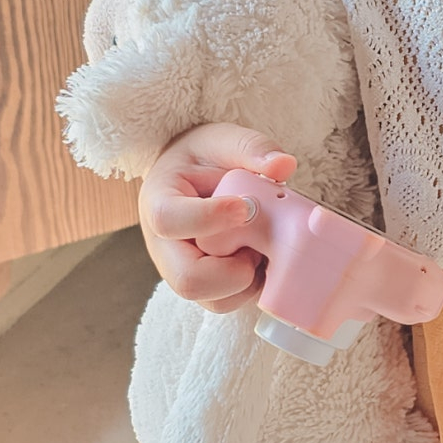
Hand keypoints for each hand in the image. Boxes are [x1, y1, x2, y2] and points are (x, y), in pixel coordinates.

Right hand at [137, 121, 296, 310]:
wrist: (194, 178)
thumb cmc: (205, 159)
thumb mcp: (222, 140)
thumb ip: (250, 147)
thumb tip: (283, 165)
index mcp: (158, 202)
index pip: (168, 220)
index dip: (207, 219)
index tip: (245, 206)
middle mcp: (164, 246)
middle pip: (187, 280)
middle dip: (233, 269)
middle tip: (256, 242)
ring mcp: (183, 272)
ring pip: (212, 300)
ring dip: (248, 280)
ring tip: (260, 247)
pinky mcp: (206, 288)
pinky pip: (229, 303)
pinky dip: (254, 288)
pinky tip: (262, 258)